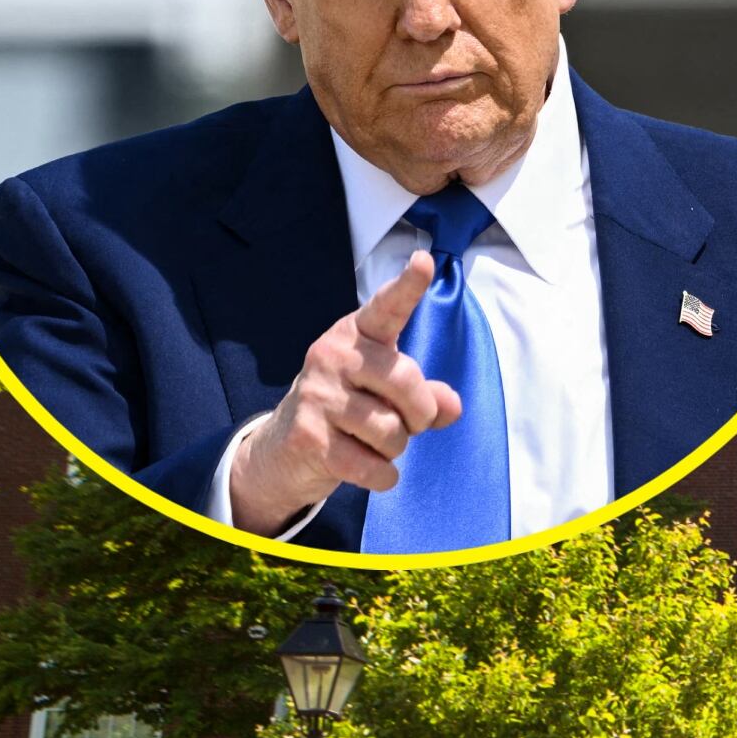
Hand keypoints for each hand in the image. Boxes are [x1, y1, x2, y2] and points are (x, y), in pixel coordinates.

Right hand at [227, 252, 461, 533]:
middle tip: (408, 424)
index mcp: (356, 336)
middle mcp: (332, 356)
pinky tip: (369, 470)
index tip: (425, 261)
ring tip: (373, 442)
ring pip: (391, 431)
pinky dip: (382, 476)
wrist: (285, 450)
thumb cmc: (349, 410)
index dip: (407, 286)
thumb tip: (451, 406)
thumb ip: (427, 396)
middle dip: (419, 414)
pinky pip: (373, 466)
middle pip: (406, 382)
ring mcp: (316, 395)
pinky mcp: (309, 437)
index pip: (386, 308)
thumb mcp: (387, 395)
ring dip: (395, 448)